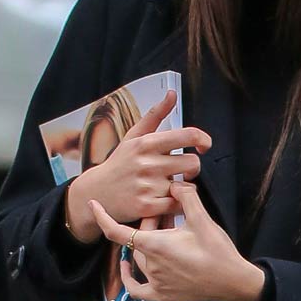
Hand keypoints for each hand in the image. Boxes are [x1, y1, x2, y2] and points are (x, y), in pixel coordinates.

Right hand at [63, 89, 211, 244]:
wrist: (96, 192)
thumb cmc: (120, 162)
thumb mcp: (134, 136)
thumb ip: (156, 114)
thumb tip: (172, 93)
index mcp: (146, 143)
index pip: (188, 135)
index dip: (204, 140)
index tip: (203, 146)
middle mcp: (147, 163)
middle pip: (193, 163)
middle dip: (192, 168)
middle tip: (182, 171)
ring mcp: (147, 186)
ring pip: (188, 187)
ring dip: (183, 188)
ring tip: (169, 186)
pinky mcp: (147, 207)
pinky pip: (177, 205)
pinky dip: (176, 204)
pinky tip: (166, 199)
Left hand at [92, 183, 266, 300]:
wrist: (233, 281)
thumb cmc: (218, 251)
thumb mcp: (203, 220)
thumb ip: (186, 198)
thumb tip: (175, 184)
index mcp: (155, 246)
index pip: (118, 232)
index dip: (102, 217)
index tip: (94, 204)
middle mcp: (151, 265)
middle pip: (136, 240)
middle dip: (148, 224)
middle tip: (168, 213)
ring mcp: (156, 282)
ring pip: (140, 259)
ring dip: (147, 244)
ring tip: (167, 233)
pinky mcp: (163, 295)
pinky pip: (138, 289)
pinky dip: (130, 279)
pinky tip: (128, 268)